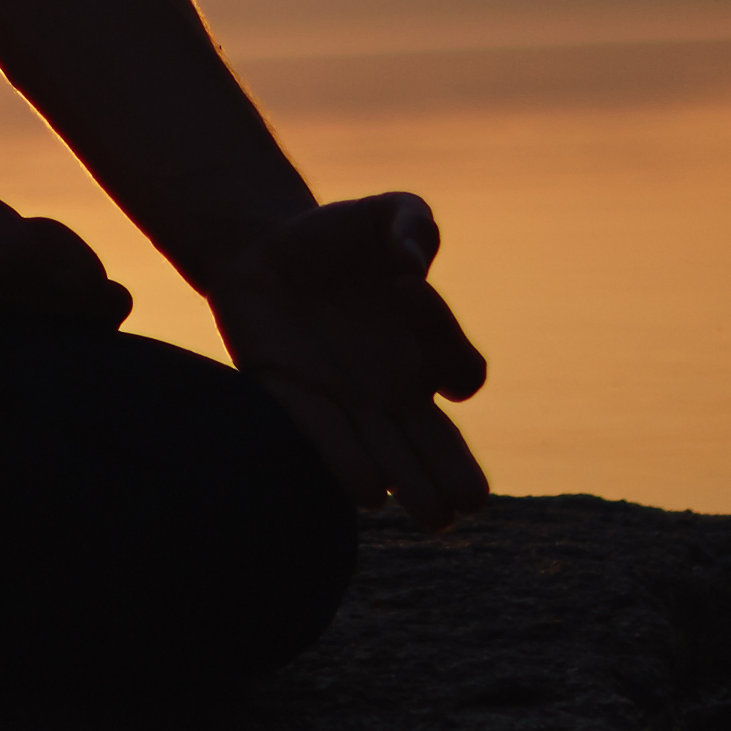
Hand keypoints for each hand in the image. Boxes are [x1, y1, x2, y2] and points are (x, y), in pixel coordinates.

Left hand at [205, 189, 492, 527]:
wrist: (263, 248)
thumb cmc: (339, 237)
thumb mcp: (386, 214)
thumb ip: (414, 224)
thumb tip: (410, 263)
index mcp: (425, 352)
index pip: (460, 373)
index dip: (447, 343)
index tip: (405, 287)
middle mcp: (390, 391)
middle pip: (435, 448)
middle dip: (452, 474)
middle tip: (467, 502)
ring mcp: (343, 402)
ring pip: (387, 458)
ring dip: (409, 485)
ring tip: (433, 516)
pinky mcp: (290, 396)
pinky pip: (323, 437)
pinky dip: (346, 462)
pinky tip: (369, 492)